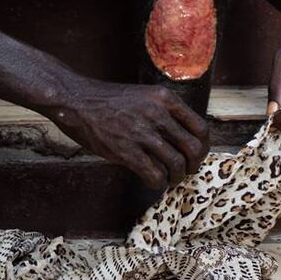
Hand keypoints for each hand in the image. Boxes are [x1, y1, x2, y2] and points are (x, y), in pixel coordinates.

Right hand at [49, 80, 209, 188]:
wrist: (77, 100)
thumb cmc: (109, 101)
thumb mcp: (143, 96)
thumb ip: (163, 113)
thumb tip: (182, 138)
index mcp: (165, 99)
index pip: (200, 128)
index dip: (203, 147)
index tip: (196, 155)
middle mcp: (157, 114)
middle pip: (193, 149)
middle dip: (192, 166)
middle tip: (185, 171)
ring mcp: (142, 133)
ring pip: (176, 164)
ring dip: (175, 177)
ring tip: (168, 178)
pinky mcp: (126, 150)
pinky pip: (154, 174)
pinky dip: (157, 182)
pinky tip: (151, 181)